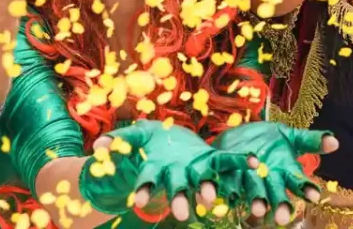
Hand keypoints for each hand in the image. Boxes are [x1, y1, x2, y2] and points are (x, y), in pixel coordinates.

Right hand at [78, 121, 249, 220]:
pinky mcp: (212, 160)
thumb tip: (98, 147)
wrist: (170, 140)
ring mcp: (195, 170)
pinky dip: (241, 161)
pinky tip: (254, 161)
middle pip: (177, 190)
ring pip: (202, 184)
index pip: (147, 181)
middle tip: (185, 216)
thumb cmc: (150, 142)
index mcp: (156, 169)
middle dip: (180, 201)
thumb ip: (119, 141)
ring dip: (207, 192)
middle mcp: (176, 175)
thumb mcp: (134, 137)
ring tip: (211, 202)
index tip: (138, 201)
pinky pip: (227, 161)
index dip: (143, 190)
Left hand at [212, 122, 337, 225]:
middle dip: (280, 205)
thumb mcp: (290, 136)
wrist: (239, 134)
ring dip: (256, 202)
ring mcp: (248, 180)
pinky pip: (228, 185)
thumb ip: (310, 140)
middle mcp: (268, 180)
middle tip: (283, 218)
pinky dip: (228, 192)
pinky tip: (228, 196)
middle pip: (276, 194)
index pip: (298, 182)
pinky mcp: (228, 177)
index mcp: (285, 171)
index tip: (314, 196)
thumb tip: (335, 142)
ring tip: (257, 211)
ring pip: (253, 193)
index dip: (306, 189)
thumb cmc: (270, 139)